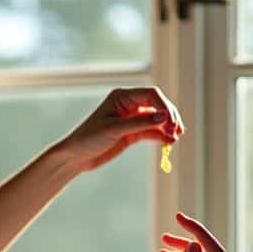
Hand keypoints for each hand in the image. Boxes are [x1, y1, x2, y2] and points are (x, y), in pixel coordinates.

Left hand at [60, 87, 183, 170]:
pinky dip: (161, 136)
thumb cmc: (89, 138)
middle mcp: (129, 105)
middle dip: (169, 118)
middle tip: (176, 132)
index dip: (165, 107)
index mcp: (122, 97)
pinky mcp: (132, 133)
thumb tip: (165, 117)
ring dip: (167, 128)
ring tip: (174, 139)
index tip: (171, 123)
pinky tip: (168, 143)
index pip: (151, 95)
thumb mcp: (114, 130)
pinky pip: (151, 131)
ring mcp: (132, 119)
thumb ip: (140, 123)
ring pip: (157, 119)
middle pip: (158, 106)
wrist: (75, 156)